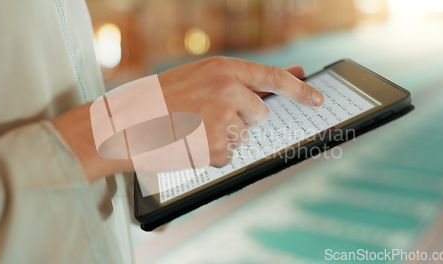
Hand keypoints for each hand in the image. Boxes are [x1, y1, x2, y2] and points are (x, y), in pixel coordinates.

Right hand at [158, 56, 322, 167]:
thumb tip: (288, 75)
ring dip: (222, 138)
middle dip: (241, 120)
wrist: (124, 124)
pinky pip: (227, 156)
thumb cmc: (158, 99)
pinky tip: (189, 143)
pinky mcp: (216, 148)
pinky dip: (211, 154)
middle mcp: (227, 92)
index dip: (299, 89)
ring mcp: (222, 121)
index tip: (318, 98)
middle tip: (208, 117)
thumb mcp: (197, 78)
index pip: (273, 78)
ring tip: (191, 130)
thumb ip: (239, 79)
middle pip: (259, 116)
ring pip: (242, 138)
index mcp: (222, 70)